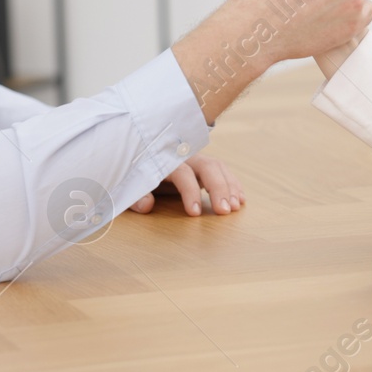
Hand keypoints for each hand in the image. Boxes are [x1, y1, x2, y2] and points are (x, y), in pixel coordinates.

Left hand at [129, 153, 243, 215]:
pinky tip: (240, 199)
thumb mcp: (131, 188)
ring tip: (236, 207)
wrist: (139, 160)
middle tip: (225, 210)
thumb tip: (146, 205)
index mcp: (165, 162)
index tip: (195, 213)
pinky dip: (233, 184)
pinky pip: (222, 171)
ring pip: (217, 167)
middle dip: (219, 188)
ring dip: (229, 186)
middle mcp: (183, 158)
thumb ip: (136, 196)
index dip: (189, 192)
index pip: (182, 173)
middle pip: (207, 166)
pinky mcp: (203, 167)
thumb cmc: (136, 177)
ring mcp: (195, 160)